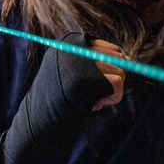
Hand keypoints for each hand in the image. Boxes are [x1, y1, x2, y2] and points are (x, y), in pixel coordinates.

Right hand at [0, 33, 121, 163]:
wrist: (39, 121)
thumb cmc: (57, 99)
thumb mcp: (70, 71)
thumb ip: (91, 61)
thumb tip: (124, 58)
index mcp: (69, 42)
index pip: (110, 48)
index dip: (110, 69)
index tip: (96, 83)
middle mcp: (75, 46)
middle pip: (118, 58)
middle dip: (114, 78)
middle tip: (95, 94)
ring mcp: (83, 61)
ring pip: (121, 71)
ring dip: (112, 90)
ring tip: (92, 99)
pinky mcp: (90, 78)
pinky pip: (119, 84)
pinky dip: (113, 98)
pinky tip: (96, 104)